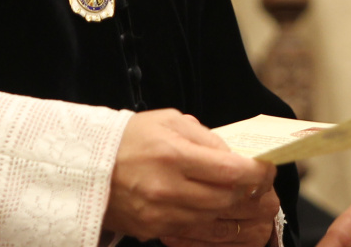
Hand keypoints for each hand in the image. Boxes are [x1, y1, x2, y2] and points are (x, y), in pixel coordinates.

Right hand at [106, 108, 279, 246]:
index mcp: (174, 155)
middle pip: (226, 200)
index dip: (256, 173)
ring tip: (237, 195)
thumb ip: (205, 137)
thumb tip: (233, 156)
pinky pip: (192, 230)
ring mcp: (160, 213)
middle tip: (256, 184)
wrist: (85, 165)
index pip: (231, 172)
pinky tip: (210, 207)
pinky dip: (206, 219)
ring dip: (230, 209)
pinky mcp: (152, 229)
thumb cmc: (130, 137)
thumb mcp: (169, 121)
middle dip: (248, 193)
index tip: (266, 168)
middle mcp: (168, 188)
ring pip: (212, 219)